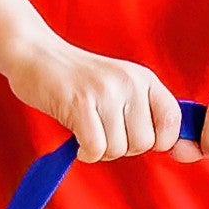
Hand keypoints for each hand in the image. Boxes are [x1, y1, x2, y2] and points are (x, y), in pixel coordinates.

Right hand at [3, 34, 187, 162]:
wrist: (35, 55)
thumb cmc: (77, 79)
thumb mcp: (119, 86)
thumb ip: (143, 111)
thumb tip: (172, 147)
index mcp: (144, 79)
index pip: (172, 121)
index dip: (158, 140)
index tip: (135, 139)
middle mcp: (129, 83)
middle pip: (144, 143)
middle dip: (122, 147)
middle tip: (103, 132)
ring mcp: (105, 92)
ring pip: (119, 148)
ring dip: (101, 150)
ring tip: (87, 130)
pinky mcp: (79, 104)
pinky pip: (95, 148)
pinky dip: (86, 152)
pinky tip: (78, 140)